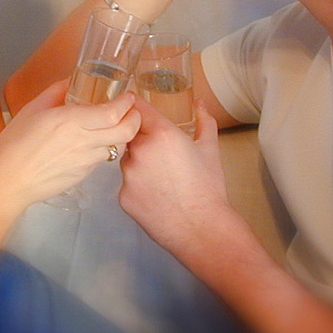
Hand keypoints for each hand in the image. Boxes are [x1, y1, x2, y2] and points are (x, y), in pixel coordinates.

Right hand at [0, 79, 140, 213]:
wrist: (8, 181)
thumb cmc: (14, 145)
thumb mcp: (33, 110)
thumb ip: (56, 92)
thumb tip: (71, 80)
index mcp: (71, 121)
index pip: (114, 111)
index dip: (127, 103)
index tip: (128, 96)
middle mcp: (84, 141)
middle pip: (126, 131)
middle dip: (135, 118)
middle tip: (131, 110)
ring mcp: (86, 161)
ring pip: (118, 146)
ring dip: (122, 134)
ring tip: (115, 126)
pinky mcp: (84, 175)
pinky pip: (103, 159)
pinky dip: (106, 148)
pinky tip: (94, 143)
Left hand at [119, 97, 232, 259]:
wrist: (202, 228)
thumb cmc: (208, 189)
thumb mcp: (210, 149)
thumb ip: (204, 120)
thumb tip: (200, 104)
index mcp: (161, 134)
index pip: (137, 108)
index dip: (138, 108)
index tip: (138, 109)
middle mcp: (139, 151)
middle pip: (131, 135)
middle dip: (143, 140)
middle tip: (164, 156)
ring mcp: (128, 175)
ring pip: (127, 160)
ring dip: (139, 163)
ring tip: (163, 179)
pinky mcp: (123, 196)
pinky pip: (127, 183)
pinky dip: (138, 186)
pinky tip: (157, 195)